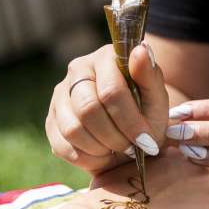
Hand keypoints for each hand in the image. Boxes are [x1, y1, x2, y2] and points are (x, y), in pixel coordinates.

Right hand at [46, 42, 169, 174]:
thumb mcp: (157, 98)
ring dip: (101, 148)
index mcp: (105, 58)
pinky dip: (87, 158)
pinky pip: (62, 147)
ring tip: (118, 149)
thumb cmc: (146, 114)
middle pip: (88, 109)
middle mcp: (77, 71)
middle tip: (131, 148)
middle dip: (115, 136)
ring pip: (72, 129)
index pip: (111, 91)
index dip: (130, 121)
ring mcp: (60, 96)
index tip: (146, 140)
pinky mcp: (51, 121)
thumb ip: (150, 76)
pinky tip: (103, 155)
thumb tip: (140, 50)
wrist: (132, 135)